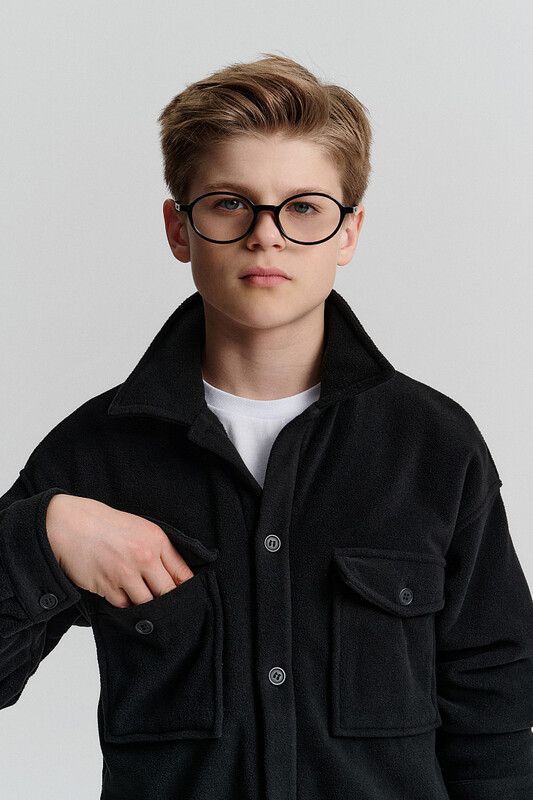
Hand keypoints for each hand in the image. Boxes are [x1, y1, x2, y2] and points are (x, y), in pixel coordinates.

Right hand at [45, 494, 194, 607]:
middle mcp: (145, 557)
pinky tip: (123, 595)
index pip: (183, 574)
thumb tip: (178, 578)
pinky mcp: (108, 587)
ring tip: (145, 602)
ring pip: (148, 603)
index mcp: (157, 540)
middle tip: (170, 608)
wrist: (72, 526)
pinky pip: (125, 606)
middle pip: (168, 593)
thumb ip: (160, 551)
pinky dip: (126, 605)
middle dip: (170, 602)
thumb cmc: (107, 526)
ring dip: (147, 605)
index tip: (188, 597)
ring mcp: (126, 574)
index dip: (188, 589)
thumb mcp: (141, 529)